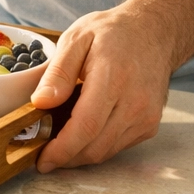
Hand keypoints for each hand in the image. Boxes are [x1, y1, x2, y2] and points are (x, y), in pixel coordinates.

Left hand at [30, 6, 173, 171]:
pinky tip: (81, 133)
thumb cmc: (112, 33)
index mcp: (113, 79)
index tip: (42, 161)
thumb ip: (58, 73)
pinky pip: (118, 146)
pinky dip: (96, 146)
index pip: (86, 126)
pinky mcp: (150, 125)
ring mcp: (146, 117)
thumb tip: (40, 103)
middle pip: (95, 146)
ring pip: (107, 151)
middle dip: (66, 157)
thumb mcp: (76, 39)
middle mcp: (135, 103)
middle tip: (41, 152)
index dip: (62, 149)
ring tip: (57, 142)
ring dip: (79, 154)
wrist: (153, 32)